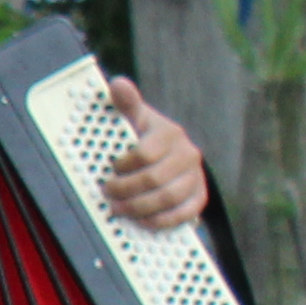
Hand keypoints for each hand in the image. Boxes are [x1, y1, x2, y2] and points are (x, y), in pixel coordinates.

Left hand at [97, 78, 210, 229]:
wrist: (168, 155)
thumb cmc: (144, 137)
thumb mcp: (134, 118)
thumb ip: (125, 103)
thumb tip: (118, 83)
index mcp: (170, 133)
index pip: (145, 153)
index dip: (123, 166)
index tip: (110, 168)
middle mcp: (188, 154)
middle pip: (154, 179)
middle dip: (125, 189)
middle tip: (107, 193)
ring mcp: (195, 177)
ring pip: (167, 198)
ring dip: (137, 207)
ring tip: (117, 208)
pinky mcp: (198, 197)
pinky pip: (183, 215)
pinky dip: (160, 220)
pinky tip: (141, 220)